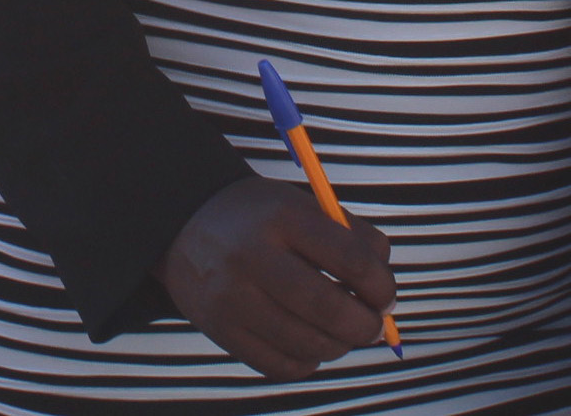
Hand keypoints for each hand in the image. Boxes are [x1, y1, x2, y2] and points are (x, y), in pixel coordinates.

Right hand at [157, 175, 395, 380]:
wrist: (184, 225)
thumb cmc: (261, 218)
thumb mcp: (302, 206)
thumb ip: (353, 237)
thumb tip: (385, 290)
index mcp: (281, 216)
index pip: (351, 260)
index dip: (381, 287)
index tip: (386, 296)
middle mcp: (252, 255)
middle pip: (329, 309)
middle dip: (366, 325)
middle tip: (373, 326)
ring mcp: (232, 297)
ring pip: (309, 344)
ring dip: (339, 345)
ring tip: (339, 332)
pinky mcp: (220, 330)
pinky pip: (281, 365)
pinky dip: (307, 361)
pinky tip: (308, 342)